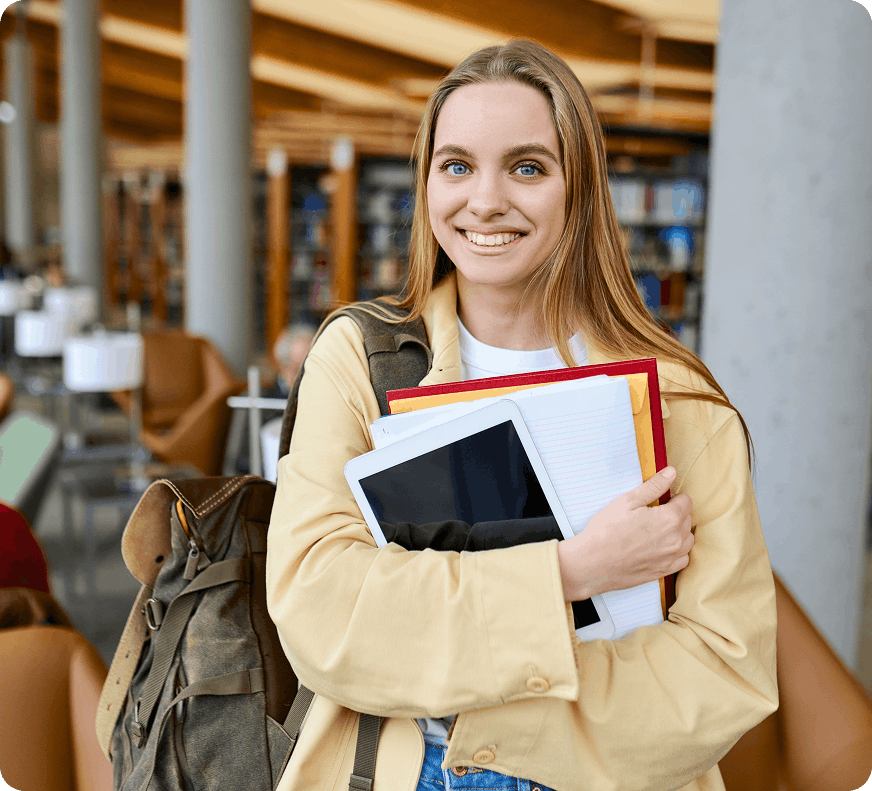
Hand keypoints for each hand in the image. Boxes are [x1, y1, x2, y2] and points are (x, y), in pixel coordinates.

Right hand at [557, 467, 693, 600]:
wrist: (593, 563)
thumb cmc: (607, 529)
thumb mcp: (628, 501)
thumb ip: (654, 486)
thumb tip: (672, 472)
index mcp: (669, 518)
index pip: (686, 502)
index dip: (673, 498)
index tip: (658, 501)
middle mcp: (676, 539)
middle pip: (687, 520)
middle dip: (675, 514)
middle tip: (652, 515)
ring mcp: (671, 558)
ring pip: (687, 540)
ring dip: (678, 533)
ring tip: (656, 530)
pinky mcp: (664, 571)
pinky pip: (682, 559)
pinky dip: (676, 552)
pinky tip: (661, 547)